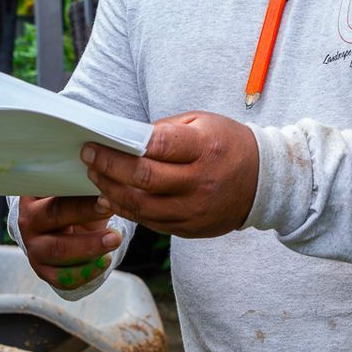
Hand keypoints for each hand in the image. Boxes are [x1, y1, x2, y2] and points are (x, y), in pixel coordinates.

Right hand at [17, 194, 124, 290]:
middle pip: (54, 215)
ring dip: (89, 245)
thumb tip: (104, 177)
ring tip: (115, 239)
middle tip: (110, 208)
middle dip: (84, 211)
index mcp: (33, 195)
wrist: (66, 235)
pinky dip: (87, 271)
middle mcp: (28, 222)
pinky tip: (105, 260)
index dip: (74, 188)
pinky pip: (64, 277)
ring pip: (59, 250)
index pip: (51, 188)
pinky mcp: (44, 272)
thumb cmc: (73, 207)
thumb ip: (83, 187)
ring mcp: (34, 249)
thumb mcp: (74, 194)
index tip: (99, 188)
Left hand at [81, 112, 259, 238]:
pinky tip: (113, 198)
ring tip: (95, 178)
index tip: (93, 142)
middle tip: (87, 158)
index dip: (119, 148)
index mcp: (204, 148)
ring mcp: (196, 209)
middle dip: (108, 169)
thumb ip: (164, 130)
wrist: (264, 181)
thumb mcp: (201, 123)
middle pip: (145, 180)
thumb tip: (124, 139)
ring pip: (144, 207)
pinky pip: (152, 223)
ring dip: (112, 192)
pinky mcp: (192, 228)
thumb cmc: (226, 144)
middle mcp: (200, 182)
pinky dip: (129, 211)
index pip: (155, 148)